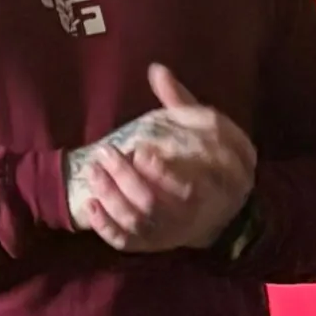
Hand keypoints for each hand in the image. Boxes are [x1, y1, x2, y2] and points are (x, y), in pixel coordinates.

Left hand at [64, 64, 255, 252]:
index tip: (140, 151)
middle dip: (126, 180)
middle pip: (155, 205)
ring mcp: (173, 233)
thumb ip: (181, 103)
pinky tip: (92, 205)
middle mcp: (195, 215)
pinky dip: (108, 227)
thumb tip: (157, 70)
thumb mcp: (205, 130)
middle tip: (105, 152)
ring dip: (112, 199)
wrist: (223, 212)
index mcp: (215, 186)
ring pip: (139, 223)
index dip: (164, 174)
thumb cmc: (211, 162)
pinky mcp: (155, 245)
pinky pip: (129, 243)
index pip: (191, 187)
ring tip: (94, 172)